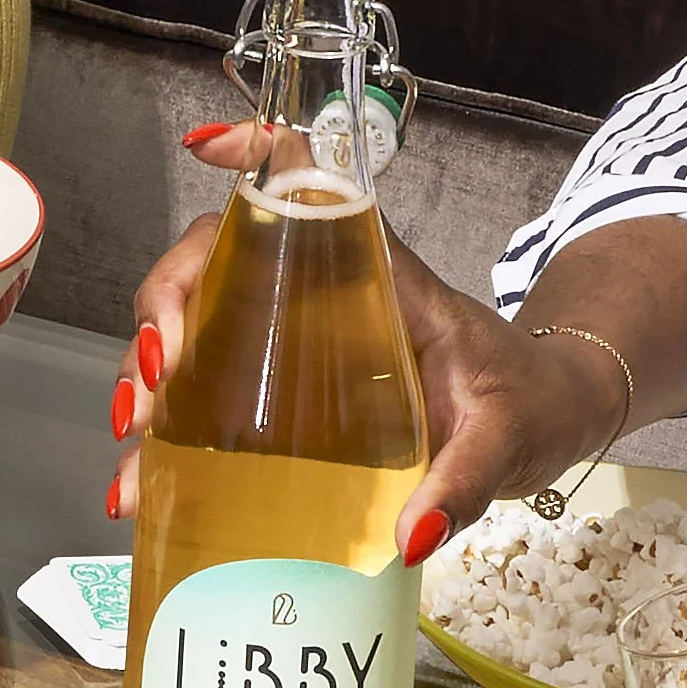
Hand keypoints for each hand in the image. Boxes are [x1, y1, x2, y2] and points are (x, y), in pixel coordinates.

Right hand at [105, 121, 624, 552]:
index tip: (203, 151)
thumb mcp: (504, 441)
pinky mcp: (296, 395)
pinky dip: (172, 430)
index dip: (256, 159)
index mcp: (384, 282)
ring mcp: (305, 345)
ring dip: (153, 370)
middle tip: (155, 374)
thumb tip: (411, 536)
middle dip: (165, 304)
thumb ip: (464, 484)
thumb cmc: (531, 405)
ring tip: (136, 433)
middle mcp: (330, 299)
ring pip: (205, 326)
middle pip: (222, 261)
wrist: (550, 421)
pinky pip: (218, 390)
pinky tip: (145, 478)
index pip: (313, 191)